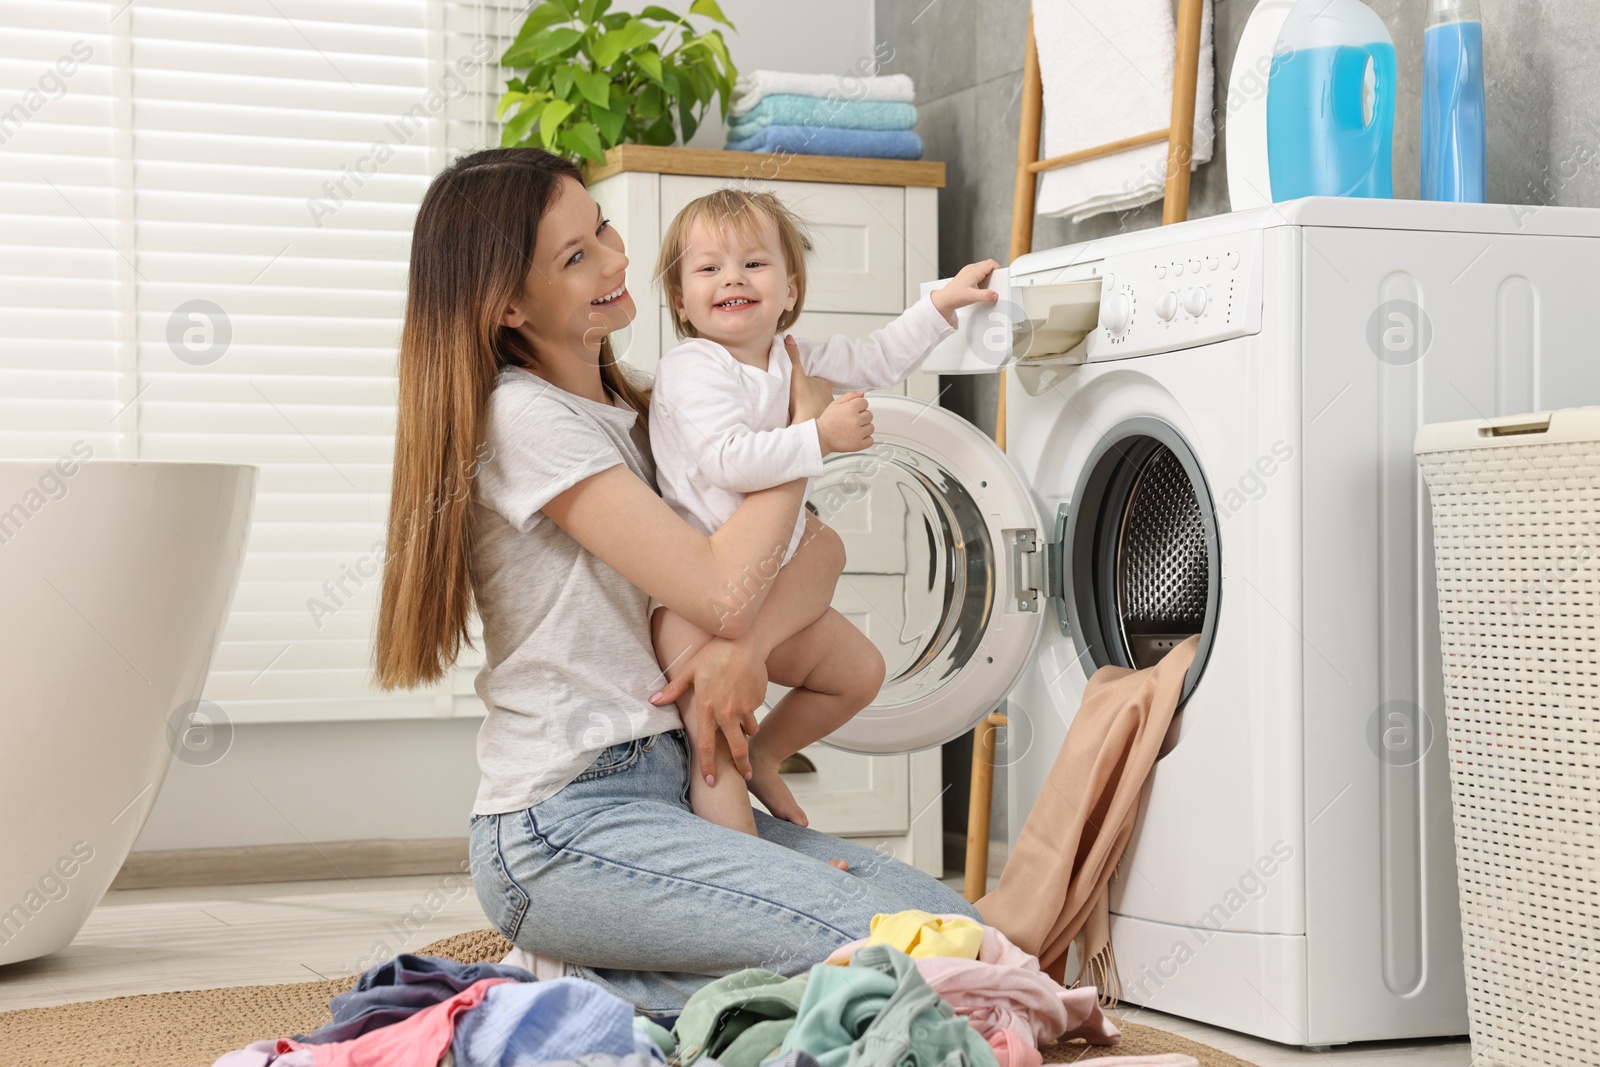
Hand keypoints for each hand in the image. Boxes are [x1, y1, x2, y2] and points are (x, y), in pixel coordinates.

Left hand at [650, 635, 764, 784]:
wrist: (743, 642)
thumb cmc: (714, 654)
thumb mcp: (689, 670)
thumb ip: (673, 690)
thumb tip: (653, 701)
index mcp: (707, 709)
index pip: (706, 746)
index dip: (708, 766)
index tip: (711, 781)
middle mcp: (727, 713)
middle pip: (737, 749)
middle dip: (742, 766)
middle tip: (746, 777)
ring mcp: (745, 708)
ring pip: (750, 732)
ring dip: (748, 735)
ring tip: (746, 731)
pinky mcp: (757, 700)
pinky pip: (755, 714)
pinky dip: (751, 714)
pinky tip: (747, 699)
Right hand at [785, 334, 833, 424]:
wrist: (805, 424)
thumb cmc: (801, 401)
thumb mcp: (795, 375)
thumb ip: (793, 356)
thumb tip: (789, 337)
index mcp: (824, 384)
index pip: (816, 381)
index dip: (807, 384)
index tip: (799, 390)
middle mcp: (831, 396)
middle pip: (819, 394)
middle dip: (813, 396)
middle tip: (801, 401)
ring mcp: (831, 410)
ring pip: (822, 406)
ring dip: (815, 408)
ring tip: (804, 412)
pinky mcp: (828, 422)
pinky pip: (822, 417)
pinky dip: (817, 418)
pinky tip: (808, 421)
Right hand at [816, 392, 872, 455]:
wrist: (821, 437)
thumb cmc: (828, 421)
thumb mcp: (836, 403)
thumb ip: (850, 396)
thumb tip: (862, 394)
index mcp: (851, 408)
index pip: (865, 403)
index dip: (858, 407)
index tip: (852, 411)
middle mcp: (856, 420)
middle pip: (869, 415)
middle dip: (862, 417)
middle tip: (851, 421)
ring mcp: (858, 433)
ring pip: (871, 428)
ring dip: (864, 428)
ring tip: (853, 429)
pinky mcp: (858, 444)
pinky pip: (870, 440)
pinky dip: (865, 439)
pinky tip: (857, 437)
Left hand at [931, 258, 1001, 324]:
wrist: (944, 299)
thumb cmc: (954, 295)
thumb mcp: (973, 297)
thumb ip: (986, 296)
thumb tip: (995, 295)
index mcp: (974, 270)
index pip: (991, 263)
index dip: (998, 269)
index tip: (1001, 277)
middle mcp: (971, 269)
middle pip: (988, 266)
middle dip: (994, 274)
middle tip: (995, 284)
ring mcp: (968, 272)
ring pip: (983, 270)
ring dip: (988, 277)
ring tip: (986, 287)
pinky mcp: (966, 276)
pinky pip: (978, 274)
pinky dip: (982, 280)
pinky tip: (980, 289)